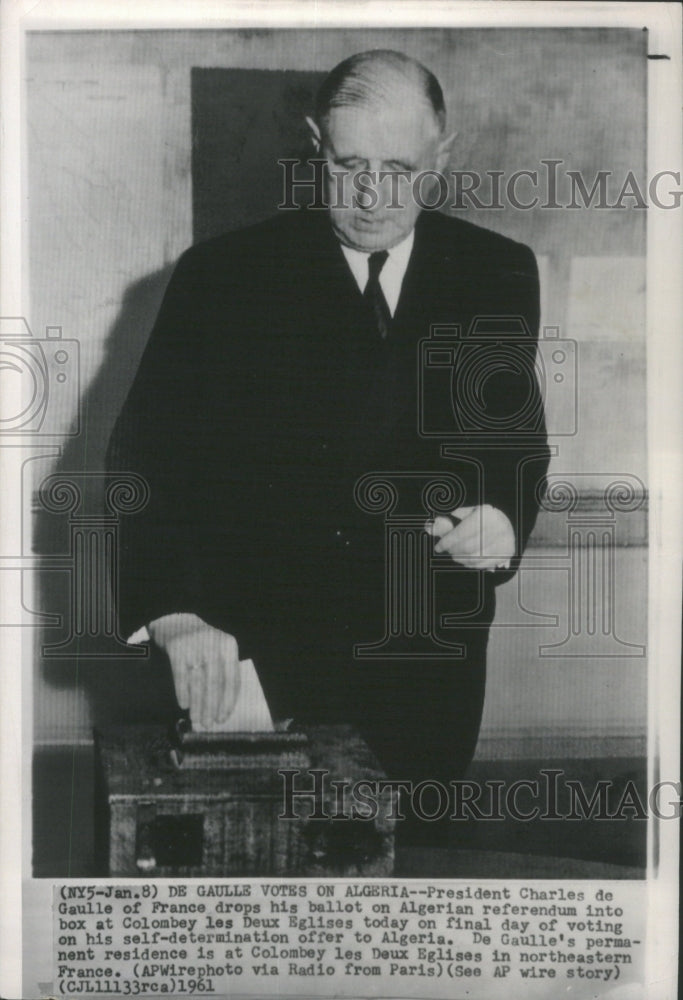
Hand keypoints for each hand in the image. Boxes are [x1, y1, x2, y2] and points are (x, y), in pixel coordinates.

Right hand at [147, 613, 240, 730]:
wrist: (175, 619)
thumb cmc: (200, 642)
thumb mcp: (217, 649)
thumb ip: (222, 671)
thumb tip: (222, 706)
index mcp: (229, 645)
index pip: (232, 678)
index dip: (228, 701)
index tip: (224, 717)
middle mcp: (213, 645)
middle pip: (215, 683)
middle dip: (212, 707)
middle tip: (209, 724)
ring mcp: (194, 646)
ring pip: (198, 682)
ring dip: (198, 705)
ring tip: (196, 720)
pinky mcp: (177, 649)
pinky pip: (181, 677)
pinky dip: (183, 693)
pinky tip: (184, 705)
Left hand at [425, 504, 514, 570]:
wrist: (508, 524)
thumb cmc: (483, 518)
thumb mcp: (470, 511)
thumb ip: (452, 518)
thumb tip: (431, 526)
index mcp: (486, 514)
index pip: (461, 533)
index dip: (446, 542)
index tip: (438, 547)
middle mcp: (497, 528)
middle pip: (467, 547)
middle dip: (453, 551)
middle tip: (447, 550)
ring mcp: (503, 542)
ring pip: (474, 558)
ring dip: (460, 559)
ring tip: (455, 555)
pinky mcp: (506, 554)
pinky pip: (483, 564)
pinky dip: (470, 565)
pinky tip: (465, 560)